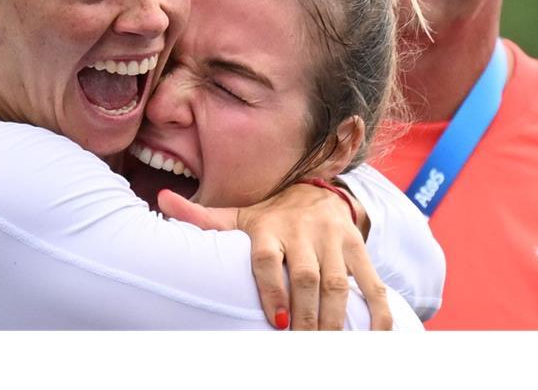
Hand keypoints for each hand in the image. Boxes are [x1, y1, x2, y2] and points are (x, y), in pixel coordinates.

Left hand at [158, 183, 391, 330]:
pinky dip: (376, 313)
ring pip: (338, 284)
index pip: (268, 261)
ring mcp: (333, 238)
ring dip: (336, 320)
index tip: (276, 324)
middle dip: (306, 316)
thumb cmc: (268, 216)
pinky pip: (372, 283)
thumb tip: (160, 200)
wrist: (313, 189)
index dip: (272, 292)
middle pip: (306, 278)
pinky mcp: (358, 246)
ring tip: (329, 348)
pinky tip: (374, 337)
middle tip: (303, 347)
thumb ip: (201, 218)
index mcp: (269, 227)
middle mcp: (302, 231)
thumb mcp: (235, 215)